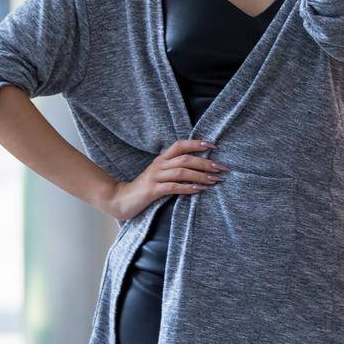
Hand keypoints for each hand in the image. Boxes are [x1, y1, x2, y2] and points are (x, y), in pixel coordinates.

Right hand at [104, 139, 227, 221]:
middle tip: (222, 168)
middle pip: (186, 159)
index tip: (214, 146)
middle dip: (206, 163)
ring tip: (214, 180)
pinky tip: (198, 190)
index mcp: (162, 158)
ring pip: (181, 172)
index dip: (197, 143)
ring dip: (200, 176)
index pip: (181, 145)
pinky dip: (187, 188)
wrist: (121, 199)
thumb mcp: (160, 174)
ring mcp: (155, 177)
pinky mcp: (152, 190)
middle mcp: (159, 164)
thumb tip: (199, 167)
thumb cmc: (145, 188)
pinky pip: (172, 187)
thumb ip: (174, 168)